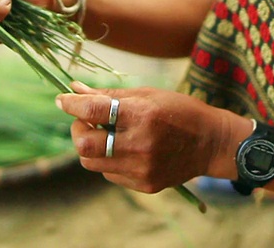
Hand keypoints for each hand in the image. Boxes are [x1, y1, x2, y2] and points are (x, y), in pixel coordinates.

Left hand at [55, 82, 237, 192]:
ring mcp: (142, 168)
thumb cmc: (179, 110)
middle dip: (77, 130)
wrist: (211, 143)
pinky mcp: (145, 184)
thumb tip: (75, 89)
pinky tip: (124, 150)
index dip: (71, 104)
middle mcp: (140, 144)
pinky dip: (109, 160)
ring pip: (92, 162)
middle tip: (85, 121)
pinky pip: (109, 175)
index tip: (62, 100)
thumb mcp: (146, 94)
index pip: (92, 111)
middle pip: (84, 144)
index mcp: (142, 115)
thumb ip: (108, 95)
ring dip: (91, 146)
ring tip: (107, 135)